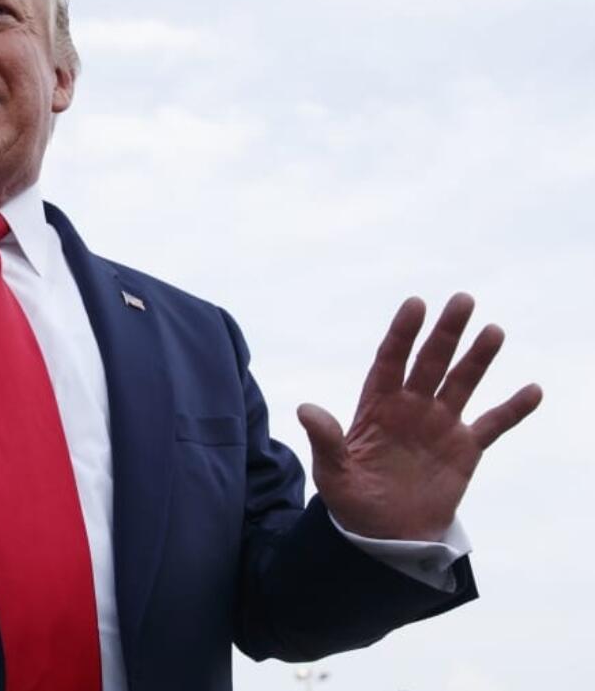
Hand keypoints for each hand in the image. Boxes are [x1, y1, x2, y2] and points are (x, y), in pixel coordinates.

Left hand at [297, 293, 541, 540]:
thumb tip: (304, 410)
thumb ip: (325, 440)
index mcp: (377, 407)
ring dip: (477, 358)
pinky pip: (493, 424)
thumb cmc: (352, 501)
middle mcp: (410, 408)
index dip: (402, 334)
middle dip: (445, 333)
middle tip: (462, 300)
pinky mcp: (464, 449)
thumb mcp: (332, 472)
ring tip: (493, 331)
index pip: (390, 361)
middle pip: (430, 362)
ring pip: (461, 383)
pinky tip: (533, 389)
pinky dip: (513, 408)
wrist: (384, 536)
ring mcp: (439, 425)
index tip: (415, 304)